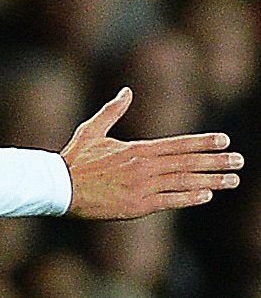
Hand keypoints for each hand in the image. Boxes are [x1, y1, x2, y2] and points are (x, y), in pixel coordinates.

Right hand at [61, 88, 241, 217]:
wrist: (58, 187)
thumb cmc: (73, 159)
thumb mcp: (92, 130)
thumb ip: (112, 111)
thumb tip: (126, 91)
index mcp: (137, 148)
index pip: (179, 144)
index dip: (204, 142)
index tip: (225, 141)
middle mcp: (144, 167)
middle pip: (188, 162)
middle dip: (217, 161)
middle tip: (239, 161)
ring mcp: (142, 187)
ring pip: (185, 182)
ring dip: (212, 180)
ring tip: (232, 180)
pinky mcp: (136, 206)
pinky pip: (170, 200)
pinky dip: (190, 197)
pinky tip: (207, 195)